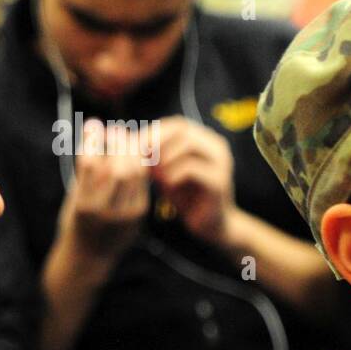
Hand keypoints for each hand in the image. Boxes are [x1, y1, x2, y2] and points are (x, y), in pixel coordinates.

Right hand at [58, 118, 150, 259]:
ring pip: (135, 175)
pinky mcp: (140, 215)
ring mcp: (126, 215)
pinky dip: (139, 166)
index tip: (94, 125)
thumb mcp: (74, 194)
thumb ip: (85, 165)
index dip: (94, 142)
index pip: (91, 166)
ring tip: (126, 140)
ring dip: (132, 153)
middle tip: (116, 130)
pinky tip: (134, 156)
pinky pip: (142, 184)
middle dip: (118, 146)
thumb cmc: (77, 219)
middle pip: (119, 170)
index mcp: (84, 206)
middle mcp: (106, 213)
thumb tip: (92, 126)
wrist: (90, 256)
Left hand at [149, 116, 235, 243]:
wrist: (209, 225)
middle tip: (143, 160)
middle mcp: (217, 147)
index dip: (155, 132)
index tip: (138, 148)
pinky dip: (172, 174)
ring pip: (188, 144)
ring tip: (155, 174)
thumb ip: (153, 154)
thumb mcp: (166, 170)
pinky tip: (166, 185)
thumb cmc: (186, 196)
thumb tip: (129, 138)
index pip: (178, 124)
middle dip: (158, 143)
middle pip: (183, 130)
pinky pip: (190, 168)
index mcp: (206, 141)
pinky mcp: (219, 182)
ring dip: (164, 158)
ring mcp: (221, 163)